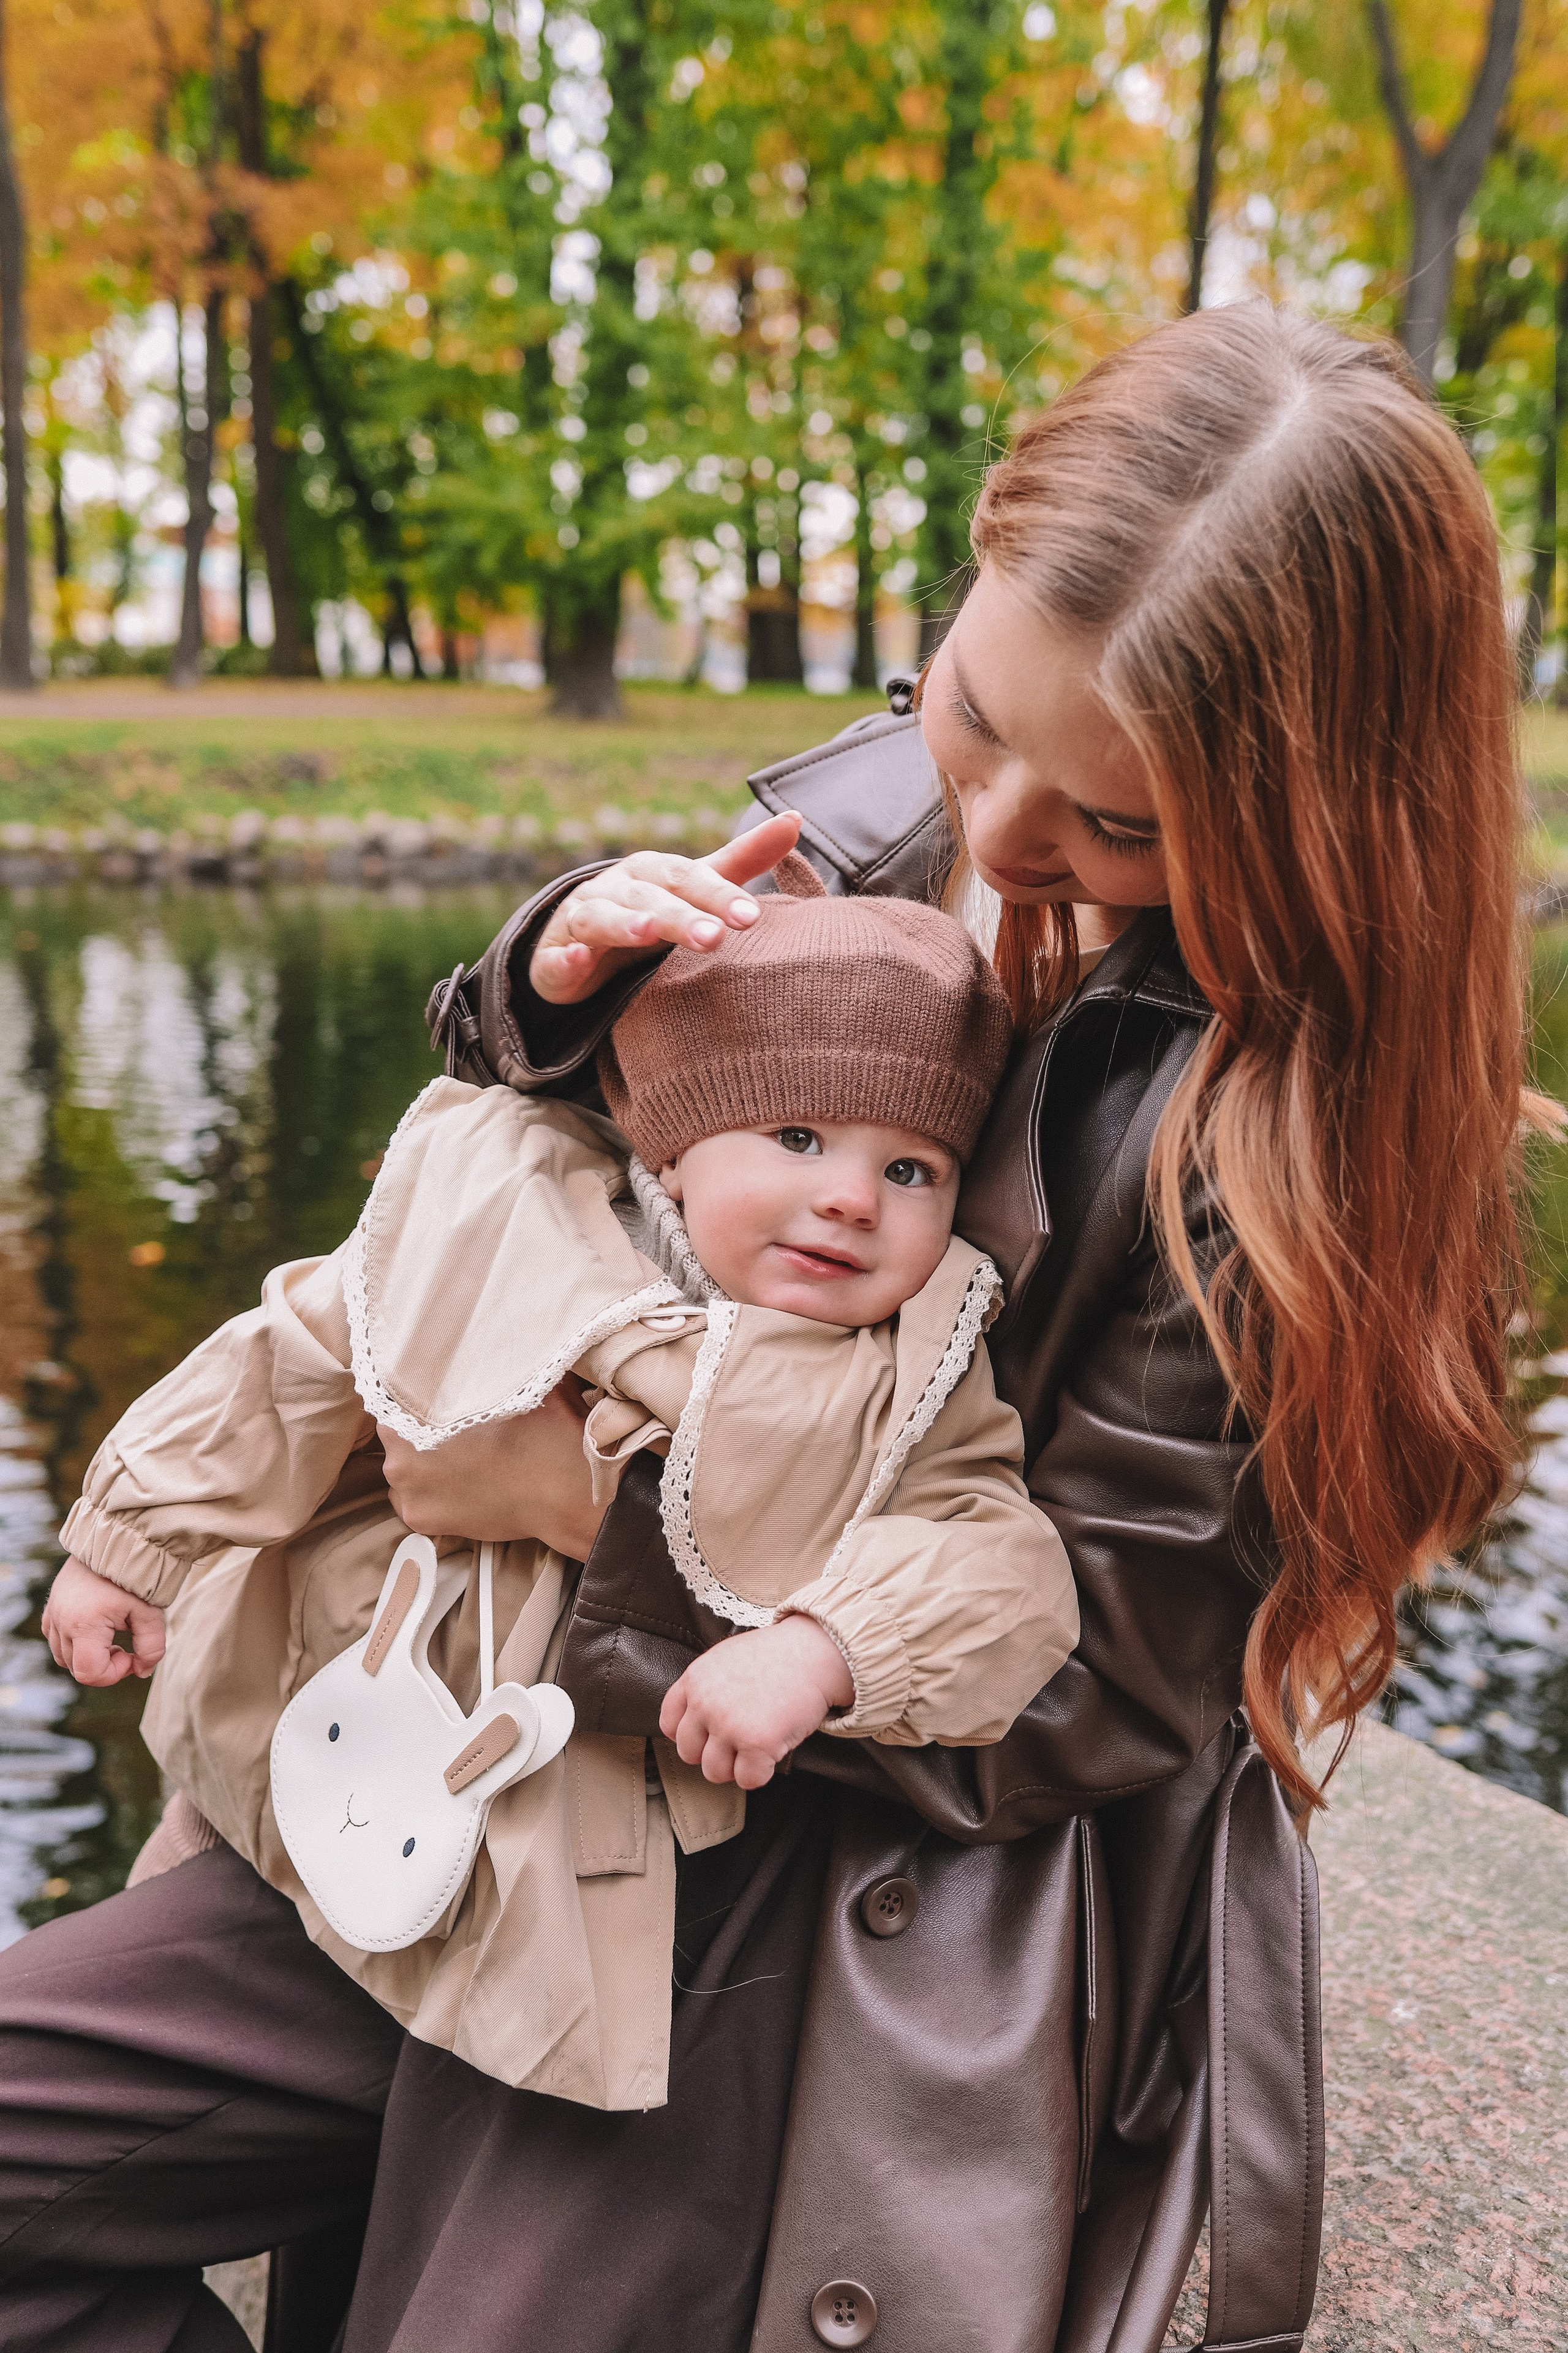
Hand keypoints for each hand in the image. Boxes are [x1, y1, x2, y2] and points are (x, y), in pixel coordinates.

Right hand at [43, 1557, 166, 1686]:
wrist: (116, 1540)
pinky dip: (73, 1644)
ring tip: (110, 1638)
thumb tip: (143, 1671)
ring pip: (63, 1657)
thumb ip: (152, 1647)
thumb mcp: (151, 1613)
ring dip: (87, 1657)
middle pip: (77, 1668)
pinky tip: (95, 1630)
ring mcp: (53, 1614)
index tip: (131, 1656)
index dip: (113, 1674)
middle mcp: (62, 1622)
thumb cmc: (134, 1577)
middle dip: (104, 1666)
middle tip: (125, 1648)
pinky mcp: (52, 1607)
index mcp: (84, 1625)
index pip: (89, 1673)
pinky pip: (54, 1639)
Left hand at [378, 1379, 607, 1559]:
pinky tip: (459, 1481)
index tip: (432, 1393)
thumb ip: (488, 1365)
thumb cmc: (543, 1434)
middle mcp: (399, 1461)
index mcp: (412, 1419)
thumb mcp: (518, 1381)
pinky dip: (429, 1490)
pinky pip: (412, 1499)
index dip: (412, 1392)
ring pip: (403, 1468)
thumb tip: (487, 1341)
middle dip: (417, 1428)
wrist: (565, 1493)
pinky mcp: (423, 1522)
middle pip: (396, 1434)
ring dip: (422, 1461)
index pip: (392, 1397)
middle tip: (450, 1424)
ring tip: (458, 1457)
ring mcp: (409, 1496)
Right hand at [529, 810, 802, 1004]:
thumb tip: (796, 818)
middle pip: (650, 899)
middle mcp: (618, 888)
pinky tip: (576, 960)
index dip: (718, 894)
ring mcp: (582, 919)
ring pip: (601, 918)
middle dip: (680, 916)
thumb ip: (742, 858)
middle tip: (714, 938)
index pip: (689, 878)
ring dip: (624, 924)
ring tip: (647, 933)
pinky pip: (558, 957)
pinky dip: (565, 958)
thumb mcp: (695, 886)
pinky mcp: (556, 958)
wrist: (581, 942)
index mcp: (654, 872)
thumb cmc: (652, 910)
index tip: (751, 916)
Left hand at [659, 1615, 854, 1789]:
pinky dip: (762, 1772)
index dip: (692, 1735)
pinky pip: (748, 1779)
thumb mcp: (724, 1660)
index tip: (711, 1735)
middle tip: (740, 1742)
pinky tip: (774, 1748)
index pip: (669, 1724)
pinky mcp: (757, 1744)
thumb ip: (704, 1689)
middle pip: (689, 1754)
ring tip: (758, 1744)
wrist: (814, 1652)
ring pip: (715, 1772)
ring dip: (737, 1766)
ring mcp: (729, 1725)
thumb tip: (695, 1726)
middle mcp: (705, 1703)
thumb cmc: (775, 1657)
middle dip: (714, 1754)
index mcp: (694, 1680)